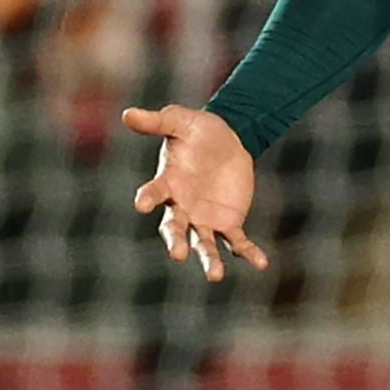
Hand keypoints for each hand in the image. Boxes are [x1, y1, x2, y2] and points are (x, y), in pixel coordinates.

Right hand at [123, 105, 270, 282]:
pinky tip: (262, 264)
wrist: (228, 140)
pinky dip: (248, 253)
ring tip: (215, 275)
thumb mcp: (180, 121)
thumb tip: (128, 114)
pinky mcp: (229, 222)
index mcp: (168, 183)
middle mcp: (182, 207)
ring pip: (204, 243)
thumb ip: (157, 122)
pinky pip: (238, 242)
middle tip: (178, 255)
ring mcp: (205, 218)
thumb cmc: (197, 131)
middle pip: (175, 228)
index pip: (154, 193)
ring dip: (208, 259)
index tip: (141, 204)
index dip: (147, 197)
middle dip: (176, 241)